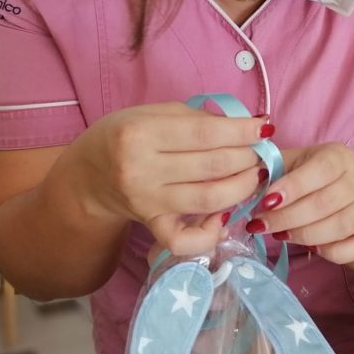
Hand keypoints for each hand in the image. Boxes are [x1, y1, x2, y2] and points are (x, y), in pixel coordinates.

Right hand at [68, 102, 270, 254]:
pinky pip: (185, 239)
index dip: (242, 131)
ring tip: (255, 175)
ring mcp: (147, 202)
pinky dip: (212, 232)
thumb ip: (197, 118)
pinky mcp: (151, 226)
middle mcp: (141, 170)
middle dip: (248, 157)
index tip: (265, 127)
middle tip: (261, 151)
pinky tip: (226, 216)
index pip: (205, 134)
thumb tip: (244, 126)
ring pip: (209, 200)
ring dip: (243, 188)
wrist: (88, 175)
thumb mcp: (153, 113)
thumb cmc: (126, 136)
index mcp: (141, 134)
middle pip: (213, 166)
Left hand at [247, 142, 353, 265]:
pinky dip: (334, 252)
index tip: (266, 202)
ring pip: (342, 225)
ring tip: (281, 235)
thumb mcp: (289, 163)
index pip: (321, 169)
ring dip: (306, 235)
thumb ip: (268, 171)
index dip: (293, 187)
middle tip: (261, 225)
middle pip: (327, 202)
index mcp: (337, 156)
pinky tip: (312, 248)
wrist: (345, 189)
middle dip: (288, 218)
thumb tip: (243, 182)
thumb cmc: (307, 175)